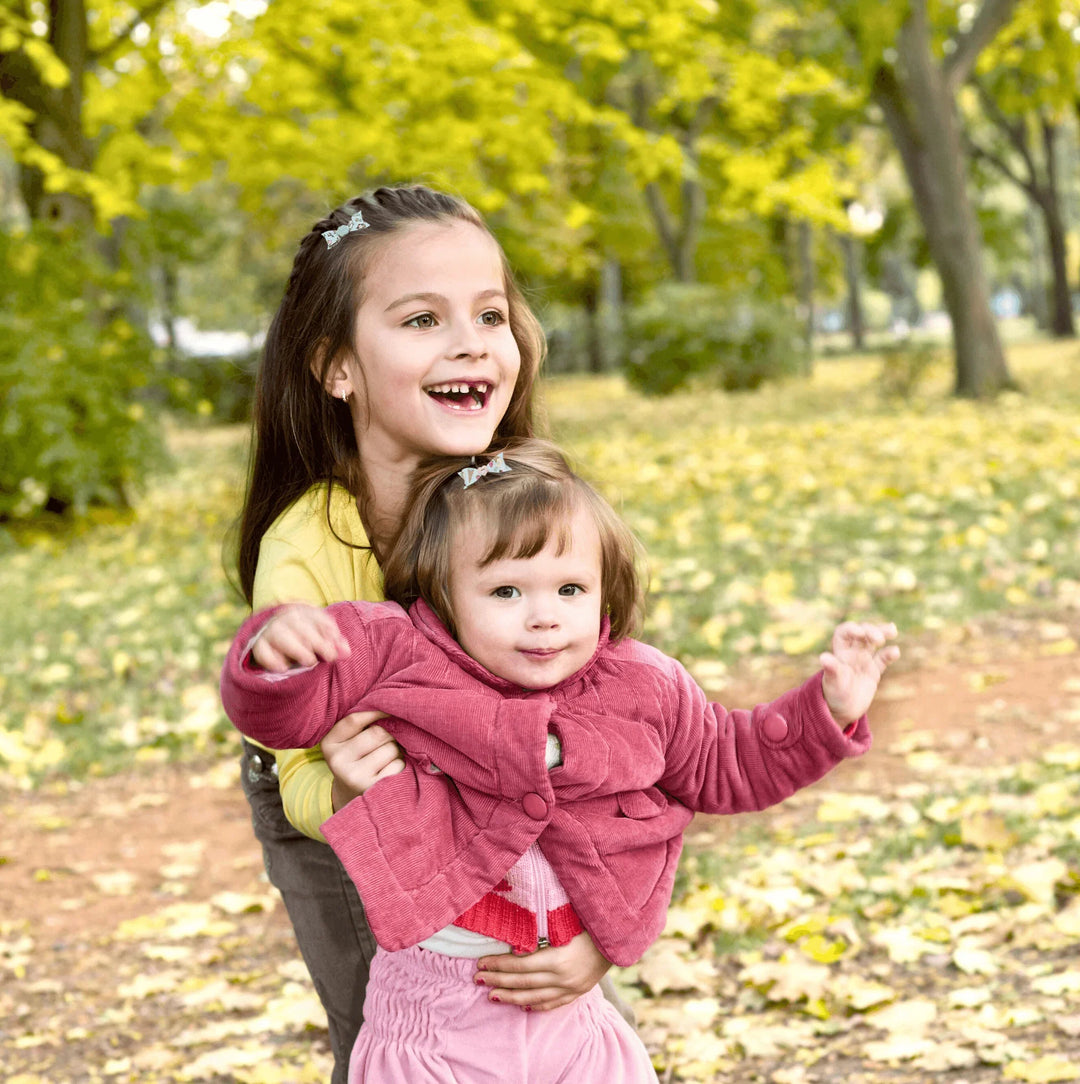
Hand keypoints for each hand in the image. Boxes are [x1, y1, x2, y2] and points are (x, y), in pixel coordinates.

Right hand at [250, 604, 349, 671]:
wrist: (276, 636)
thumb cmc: (306, 637)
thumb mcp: (322, 637)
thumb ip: (335, 644)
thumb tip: (347, 652)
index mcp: (303, 610)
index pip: (317, 617)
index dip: (330, 631)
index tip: (337, 646)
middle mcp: (285, 618)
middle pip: (301, 627)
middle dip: (318, 642)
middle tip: (330, 657)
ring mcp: (270, 630)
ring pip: (281, 637)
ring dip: (298, 650)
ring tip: (310, 661)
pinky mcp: (258, 645)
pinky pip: (262, 652)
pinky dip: (272, 661)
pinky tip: (284, 667)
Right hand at [321, 711, 404, 808]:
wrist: (352, 795)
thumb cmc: (356, 758)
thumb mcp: (348, 741)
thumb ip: (360, 723)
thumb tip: (389, 706)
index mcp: (329, 744)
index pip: (355, 719)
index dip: (376, 710)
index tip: (389, 708)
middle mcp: (338, 761)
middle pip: (378, 733)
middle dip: (389, 733)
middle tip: (388, 739)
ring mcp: (354, 776)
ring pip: (391, 748)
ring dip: (395, 749)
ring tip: (386, 757)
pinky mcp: (372, 788)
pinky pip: (398, 765)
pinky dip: (399, 764)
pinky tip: (388, 770)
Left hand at [473, 930, 611, 1011]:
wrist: (620, 937)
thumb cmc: (589, 921)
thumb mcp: (565, 921)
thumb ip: (541, 929)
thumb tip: (514, 935)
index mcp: (558, 959)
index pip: (520, 965)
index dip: (499, 965)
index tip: (481, 963)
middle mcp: (563, 978)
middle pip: (523, 982)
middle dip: (498, 981)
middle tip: (478, 979)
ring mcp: (571, 988)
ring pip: (534, 997)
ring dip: (511, 997)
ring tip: (492, 996)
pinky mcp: (578, 992)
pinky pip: (553, 1003)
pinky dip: (536, 1005)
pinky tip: (522, 1006)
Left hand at [820, 621, 899, 725]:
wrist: (842, 711)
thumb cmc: (833, 695)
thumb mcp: (833, 682)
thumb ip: (831, 669)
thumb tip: (824, 657)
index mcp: (839, 652)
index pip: (844, 633)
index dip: (852, 629)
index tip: (860, 633)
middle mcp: (851, 653)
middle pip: (862, 634)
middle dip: (871, 630)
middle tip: (879, 639)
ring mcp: (863, 661)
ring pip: (873, 642)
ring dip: (882, 633)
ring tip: (892, 630)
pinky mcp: (873, 671)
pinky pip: (882, 658)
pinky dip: (889, 654)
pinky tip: (895, 651)